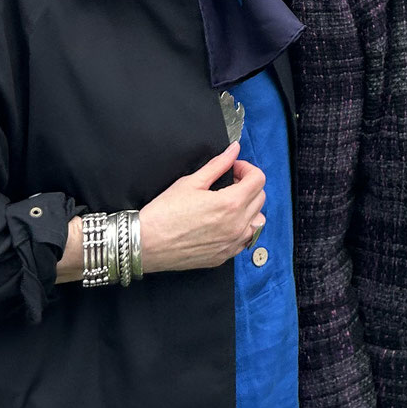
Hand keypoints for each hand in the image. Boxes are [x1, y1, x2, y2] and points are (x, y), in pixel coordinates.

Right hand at [138, 144, 266, 272]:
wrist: (146, 244)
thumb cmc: (164, 212)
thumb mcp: (191, 182)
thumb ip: (218, 165)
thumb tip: (234, 150)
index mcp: (231, 204)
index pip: (258, 179)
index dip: (247, 168)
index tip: (233, 168)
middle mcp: (237, 226)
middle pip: (260, 198)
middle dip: (248, 185)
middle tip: (228, 182)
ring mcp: (232, 244)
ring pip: (258, 221)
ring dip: (249, 208)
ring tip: (228, 204)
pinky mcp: (224, 256)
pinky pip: (245, 240)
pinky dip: (242, 229)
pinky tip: (223, 223)